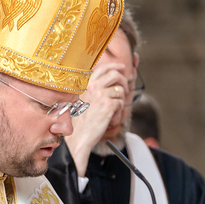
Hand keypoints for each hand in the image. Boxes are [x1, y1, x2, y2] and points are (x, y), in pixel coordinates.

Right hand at [64, 60, 131, 174]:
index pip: (102, 68)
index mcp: (85, 85)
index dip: (115, 66)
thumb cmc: (79, 122)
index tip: (122, 68)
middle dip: (124, 80)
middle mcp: (93, 87)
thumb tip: (108, 83)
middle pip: (115, 74)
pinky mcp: (109, 105)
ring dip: (121, 99)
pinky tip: (111, 118)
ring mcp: (101, 95)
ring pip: (120, 90)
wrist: (78, 137)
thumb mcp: (82, 101)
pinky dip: (118, 111)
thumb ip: (93, 90)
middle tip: (126, 88)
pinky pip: (121, 103)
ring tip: (115, 109)